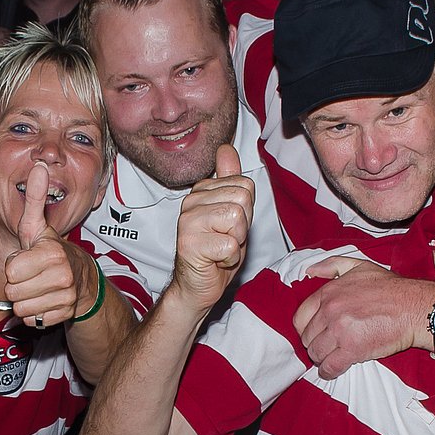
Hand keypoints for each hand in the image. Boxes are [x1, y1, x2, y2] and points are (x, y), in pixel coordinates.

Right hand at [0, 26, 11, 67]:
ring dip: (9, 41)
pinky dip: (8, 49)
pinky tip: (10, 50)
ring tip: (12, 43)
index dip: (2, 29)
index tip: (6, 31)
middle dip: (8, 34)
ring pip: (4, 41)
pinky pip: (4, 50)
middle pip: (1, 34)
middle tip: (11, 36)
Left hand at [5, 162, 95, 326]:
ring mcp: (64, 298)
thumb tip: (39, 167)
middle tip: (32, 275)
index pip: (10, 269)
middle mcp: (61, 276)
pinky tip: (44, 300)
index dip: (15, 264)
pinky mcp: (63, 315)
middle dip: (17, 284)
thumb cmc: (52, 251)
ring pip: (21, 308)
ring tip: (37, 287)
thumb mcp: (39, 227)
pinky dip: (34, 314)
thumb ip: (35, 198)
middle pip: (12, 291)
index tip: (29, 259)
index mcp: (52, 253)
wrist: (83, 280)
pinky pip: (31, 320)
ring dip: (25, 300)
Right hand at [170, 145, 253, 314]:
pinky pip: (230, 245)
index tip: (230, 226)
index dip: (246, 211)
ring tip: (220, 249)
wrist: (198, 285)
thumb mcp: (231, 212)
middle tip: (226, 239)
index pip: (244, 185)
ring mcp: (187, 221)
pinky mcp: (189, 243)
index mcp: (202, 190)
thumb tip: (226, 148)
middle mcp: (191, 201)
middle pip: (243, 198)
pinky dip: (229, 259)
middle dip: (243, 225)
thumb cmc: (216, 251)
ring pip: (237, 218)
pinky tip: (215, 261)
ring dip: (236, 241)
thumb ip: (230, 180)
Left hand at [294, 257, 427, 378]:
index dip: (306, 328)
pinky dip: (328, 372)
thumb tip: (309, 272)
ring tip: (332, 356)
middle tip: (327, 345)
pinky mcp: (352, 350)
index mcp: (328, 293)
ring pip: (315, 353)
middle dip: (315, 343)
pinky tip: (332, 371)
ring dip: (322, 358)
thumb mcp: (359, 266)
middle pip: (307, 338)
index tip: (315, 332)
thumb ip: (331, 266)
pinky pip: (329, 367)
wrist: (413, 307)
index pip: (300, 317)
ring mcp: (340, 331)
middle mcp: (330, 311)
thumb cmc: (390, 288)